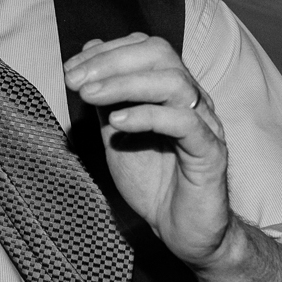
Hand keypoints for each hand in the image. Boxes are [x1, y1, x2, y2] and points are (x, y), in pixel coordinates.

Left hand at [63, 33, 232, 268]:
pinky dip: (147, 116)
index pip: (146, 48)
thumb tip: (88, 56)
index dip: (106, 52)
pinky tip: (117, 122)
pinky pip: (184, 123)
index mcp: (173, 91)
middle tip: (75, 80)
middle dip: (112, 62)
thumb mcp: (116, 134)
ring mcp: (206, 124)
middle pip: (161, 55)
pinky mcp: (211, 153)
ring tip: (89, 96)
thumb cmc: (153, 183)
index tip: (71, 70)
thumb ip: (106, 98)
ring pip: (173, 83)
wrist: (182, 232)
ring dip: (125, 83)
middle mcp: (193, 100)